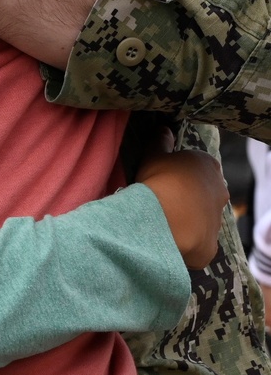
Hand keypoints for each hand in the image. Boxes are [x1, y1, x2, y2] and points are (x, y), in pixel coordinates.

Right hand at [136, 132, 228, 269]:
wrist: (164, 220)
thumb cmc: (160, 180)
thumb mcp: (154, 155)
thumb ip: (160, 141)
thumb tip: (164, 129)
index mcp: (208, 165)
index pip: (197, 166)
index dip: (180, 172)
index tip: (164, 178)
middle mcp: (220, 191)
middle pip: (203, 192)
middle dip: (187, 195)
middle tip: (164, 200)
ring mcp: (217, 220)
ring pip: (201, 217)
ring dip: (187, 219)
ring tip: (164, 221)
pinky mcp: (211, 245)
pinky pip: (197, 241)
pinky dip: (185, 241)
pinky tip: (169, 239)